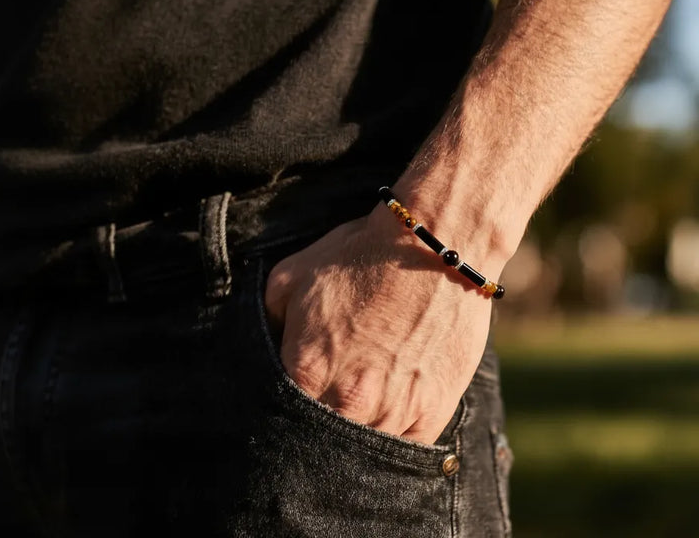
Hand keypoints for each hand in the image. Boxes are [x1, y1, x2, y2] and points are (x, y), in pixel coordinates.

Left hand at [264, 207, 493, 443]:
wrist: (435, 245)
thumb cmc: (362, 255)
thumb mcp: (292, 274)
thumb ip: (265, 320)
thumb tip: (264, 346)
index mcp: (306, 371)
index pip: (276, 420)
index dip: (277, 414)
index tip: (285, 405)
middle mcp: (348, 402)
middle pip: (319, 446)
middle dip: (313, 436)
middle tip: (323, 407)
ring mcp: (394, 412)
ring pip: (363, 452)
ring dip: (356, 436)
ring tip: (357, 410)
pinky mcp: (433, 412)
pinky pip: (406, 450)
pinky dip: (394, 438)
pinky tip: (389, 415)